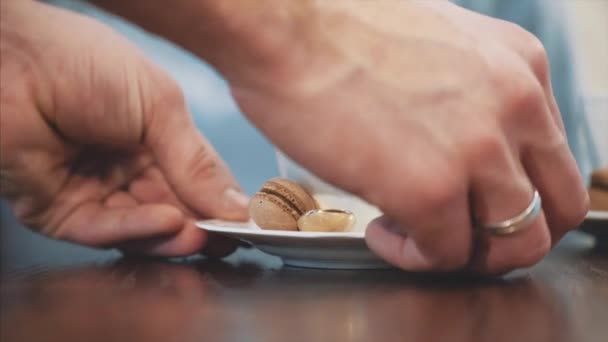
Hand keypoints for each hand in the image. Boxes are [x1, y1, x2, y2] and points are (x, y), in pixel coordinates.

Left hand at [0, 1, 248, 255]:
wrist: (11, 59)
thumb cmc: (83, 62)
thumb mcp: (159, 106)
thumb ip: (196, 161)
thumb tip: (237, 203)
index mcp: (154, 138)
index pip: (197, 180)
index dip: (222, 201)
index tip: (248, 220)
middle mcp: (126, 168)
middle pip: (174, 209)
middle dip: (201, 225)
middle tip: (229, 237)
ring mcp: (94, 192)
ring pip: (141, 229)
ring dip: (173, 234)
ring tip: (202, 235)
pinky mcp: (60, 213)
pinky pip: (103, 230)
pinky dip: (137, 230)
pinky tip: (167, 223)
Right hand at [228, 1, 587, 273]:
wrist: (284, 28)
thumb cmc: (338, 33)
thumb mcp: (438, 45)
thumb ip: (470, 92)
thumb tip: (456, 136)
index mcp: (520, 67)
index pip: (554, 159)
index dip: (516, 193)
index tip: (475, 202)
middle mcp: (515, 105)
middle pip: (555, 208)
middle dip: (510, 236)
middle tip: (465, 239)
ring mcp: (477, 149)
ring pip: (515, 243)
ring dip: (467, 254)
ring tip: (420, 238)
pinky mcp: (430, 189)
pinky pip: (443, 255)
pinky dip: (413, 256)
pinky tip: (380, 231)